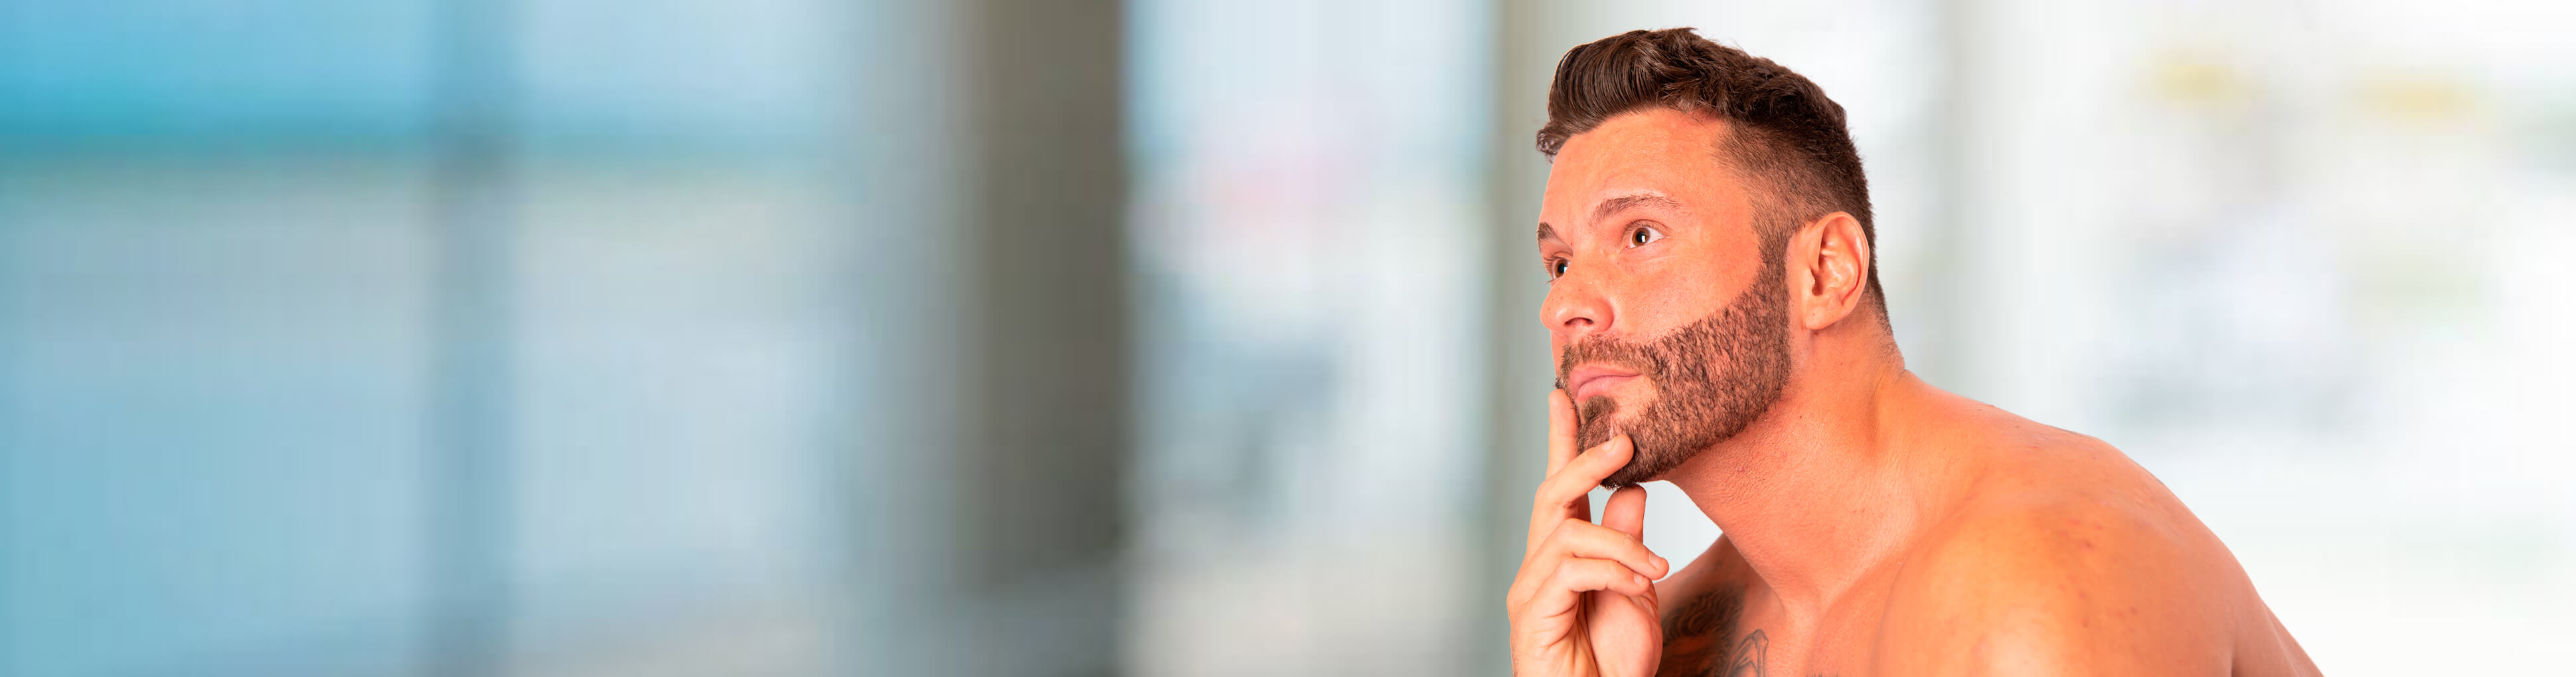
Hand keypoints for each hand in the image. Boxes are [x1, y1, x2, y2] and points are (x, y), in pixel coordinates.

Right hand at [1508, 389, 1667, 676]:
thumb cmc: (1613, 662)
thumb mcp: (1635, 591)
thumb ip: (1629, 544)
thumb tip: (1634, 491)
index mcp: (1564, 556)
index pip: (1560, 488)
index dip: (1561, 440)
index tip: (1562, 393)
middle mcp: (1540, 566)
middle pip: (1552, 494)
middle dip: (1585, 461)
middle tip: (1625, 440)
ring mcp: (1531, 590)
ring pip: (1567, 531)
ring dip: (1620, 543)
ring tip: (1655, 570)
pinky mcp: (1531, 613)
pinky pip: (1571, 570)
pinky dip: (1611, 572)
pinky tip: (1638, 588)